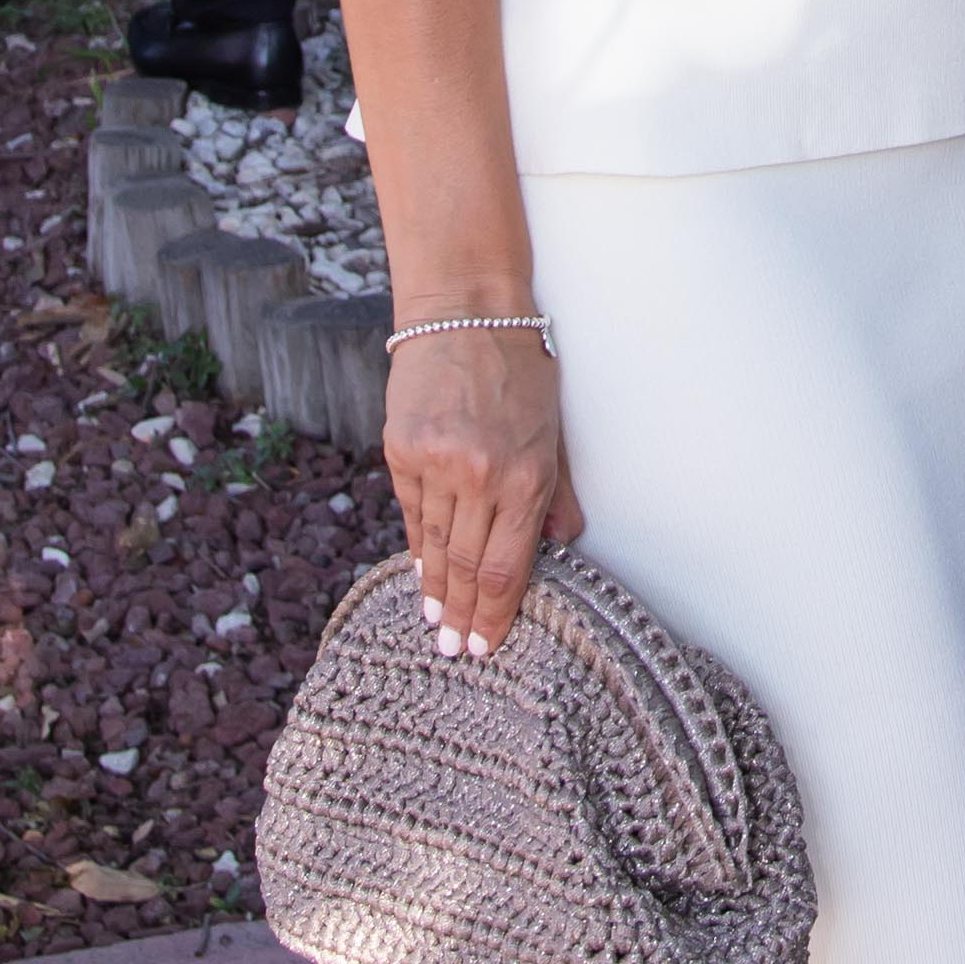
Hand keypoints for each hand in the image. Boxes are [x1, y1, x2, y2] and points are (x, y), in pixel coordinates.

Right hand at [387, 321, 583, 655]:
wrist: (466, 312)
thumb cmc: (521, 368)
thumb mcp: (553, 429)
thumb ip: (555, 492)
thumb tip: (562, 544)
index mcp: (527, 475)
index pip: (509, 566)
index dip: (495, 613)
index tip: (485, 644)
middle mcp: (481, 476)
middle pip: (468, 565)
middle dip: (462, 613)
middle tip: (454, 651)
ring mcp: (436, 463)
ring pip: (435, 543)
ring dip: (435, 588)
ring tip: (434, 622)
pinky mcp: (401, 447)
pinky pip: (411, 510)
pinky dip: (416, 544)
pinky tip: (418, 571)